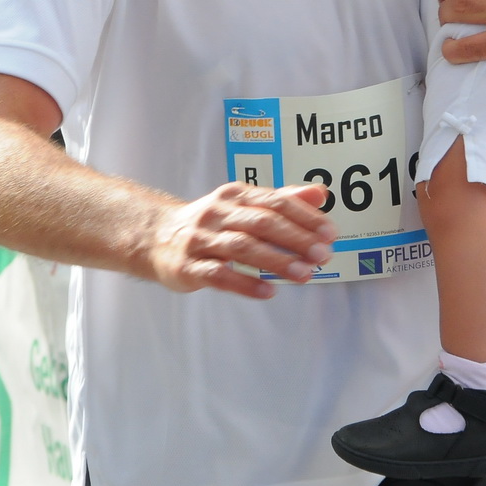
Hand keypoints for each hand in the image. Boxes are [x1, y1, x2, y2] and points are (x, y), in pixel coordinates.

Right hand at [145, 183, 336, 299]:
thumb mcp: (243, 205)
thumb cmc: (211, 223)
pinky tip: (267, 292)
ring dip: (276, 261)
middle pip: (261, 223)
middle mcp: (217, 213)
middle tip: (323, 254)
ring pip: (242, 247)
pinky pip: (218, 275)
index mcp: (235, 196)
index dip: (304, 217)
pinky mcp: (188, 266)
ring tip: (304, 274)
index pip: (275, 201)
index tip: (329, 232)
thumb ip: (282, 200)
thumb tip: (320, 193)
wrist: (156, 238)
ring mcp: (201, 240)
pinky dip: (244, 283)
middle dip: (295, 239)